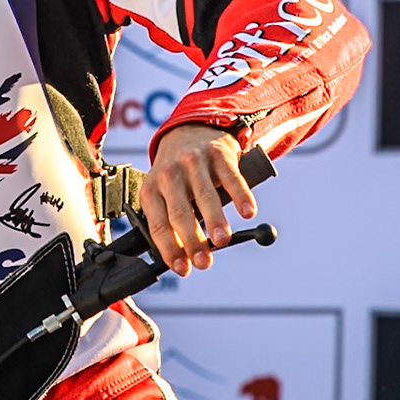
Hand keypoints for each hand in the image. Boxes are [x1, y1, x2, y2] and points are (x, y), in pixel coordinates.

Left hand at [142, 124, 257, 276]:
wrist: (192, 131)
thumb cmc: (179, 174)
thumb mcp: (164, 194)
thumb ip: (172, 222)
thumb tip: (184, 259)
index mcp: (151, 190)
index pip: (158, 225)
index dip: (170, 249)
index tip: (183, 269)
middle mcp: (169, 174)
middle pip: (180, 212)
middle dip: (192, 241)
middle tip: (205, 262)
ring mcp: (193, 162)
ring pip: (204, 196)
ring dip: (215, 221)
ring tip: (221, 241)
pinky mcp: (218, 154)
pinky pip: (231, 177)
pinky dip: (241, 196)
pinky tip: (248, 213)